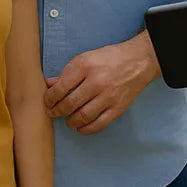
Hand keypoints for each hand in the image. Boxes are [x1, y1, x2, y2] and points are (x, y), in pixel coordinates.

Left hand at [44, 32, 159, 133]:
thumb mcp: (85, 58)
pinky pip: (100, 124)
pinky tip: (80, 128)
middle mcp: (96, 82)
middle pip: (70, 103)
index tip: (47, 102)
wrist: (139, 61)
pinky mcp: (118, 108)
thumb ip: (67, 72)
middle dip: (57, 111)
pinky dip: (87, 129)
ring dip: (70, 121)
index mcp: (85, 66)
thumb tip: (49, 84)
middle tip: (52, 113)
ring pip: (83, 116)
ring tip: (67, 120)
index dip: (50, 98)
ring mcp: (108, 96)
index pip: (61, 87)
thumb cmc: (110, 58)